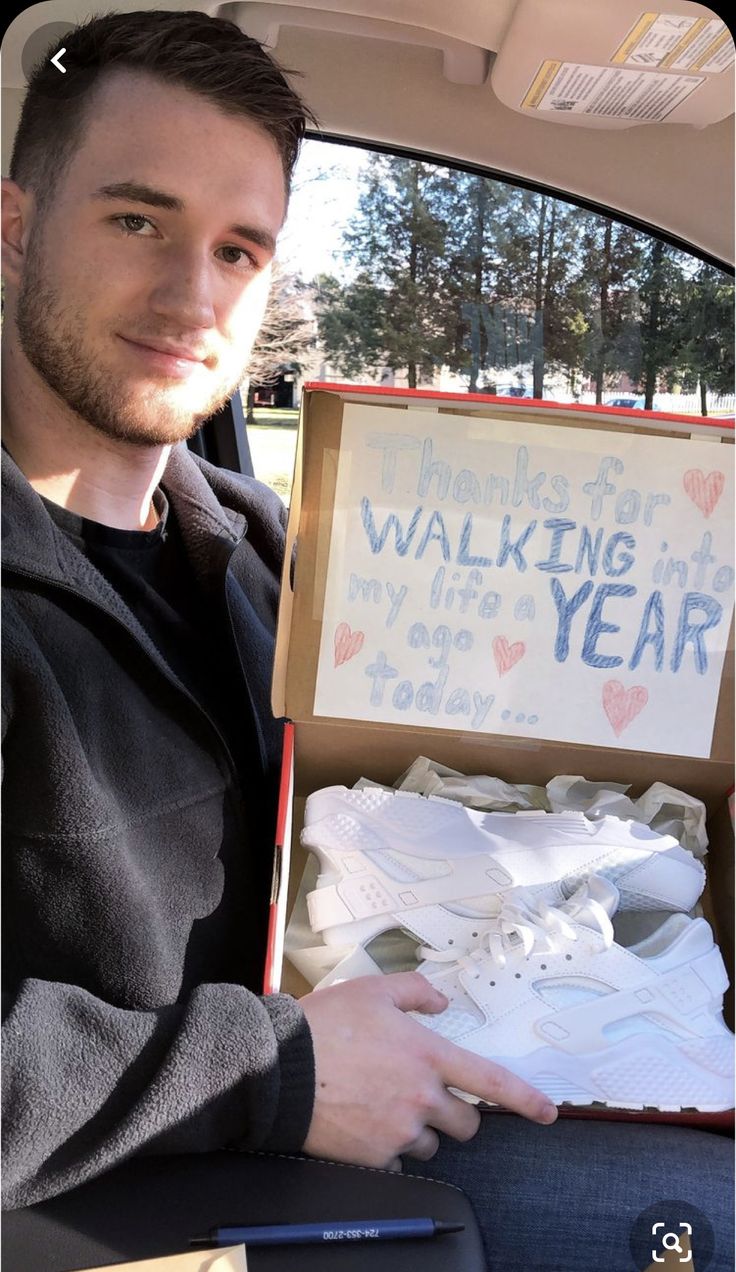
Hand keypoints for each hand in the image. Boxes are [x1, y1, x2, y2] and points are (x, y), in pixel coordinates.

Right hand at [300, 971, 556, 1169]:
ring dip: (417, 1130)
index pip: (491, 1081)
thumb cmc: (325, 1024)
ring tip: (381, 1105)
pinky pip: (397, 1161)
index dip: (525, 1099)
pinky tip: (362, 1124)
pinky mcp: (375, 1156)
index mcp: (428, 1055)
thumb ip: (416, 992)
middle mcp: (421, 1096)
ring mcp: (398, 1130)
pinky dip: (386, 1148)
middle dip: (452, 1112)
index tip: (547, 1113)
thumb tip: (441, 1001)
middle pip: (465, 1123)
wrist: (279, 1066)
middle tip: (423, 1096)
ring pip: (430, 1143)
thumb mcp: (374, 990)